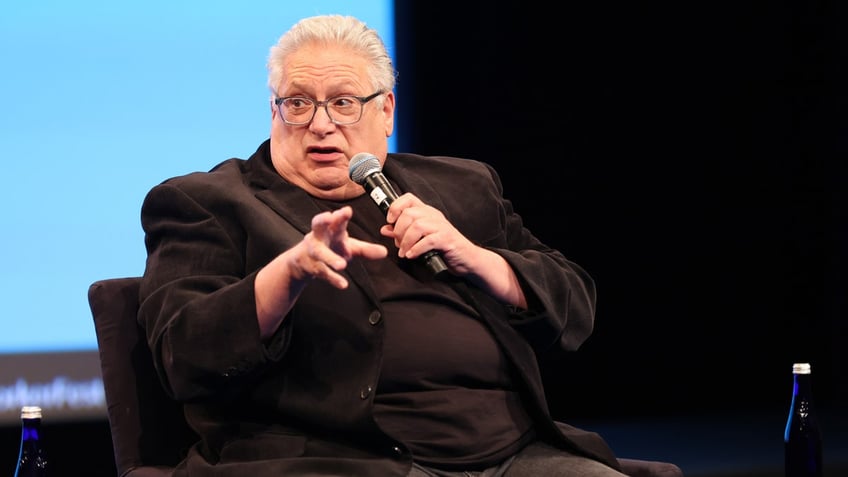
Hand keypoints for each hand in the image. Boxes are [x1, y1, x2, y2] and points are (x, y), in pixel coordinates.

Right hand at [256, 206, 387, 337]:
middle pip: (318, 226)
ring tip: (343, 265)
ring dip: (330, 258)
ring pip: (320, 253)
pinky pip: (322, 272)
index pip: (335, 219)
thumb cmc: (330, 247)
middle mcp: (319, 237)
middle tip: (331, 217)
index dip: (340, 215)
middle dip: (323, 220)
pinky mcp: (312, 267)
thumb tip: (385, 252)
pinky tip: (343, 284)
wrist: (302, 262)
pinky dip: (333, 278)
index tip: (347, 211)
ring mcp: (313, 252)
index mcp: (330, 229)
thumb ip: (366, 250)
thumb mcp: (349, 247)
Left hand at [380, 193, 476, 274]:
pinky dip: (416, 249)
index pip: (408, 198)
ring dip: (406, 241)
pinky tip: (412, 255)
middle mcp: (434, 216)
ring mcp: (442, 227)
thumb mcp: (420, 239)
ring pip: (417, 226)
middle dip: (399, 231)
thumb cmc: (443, 248)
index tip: (390, 220)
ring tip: (404, 252)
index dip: (395, 207)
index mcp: (426, 212)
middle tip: (399, 244)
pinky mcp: (447, 239)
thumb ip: (402, 233)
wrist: (467, 259)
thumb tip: (385, 229)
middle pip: (409, 214)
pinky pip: (428, 240)